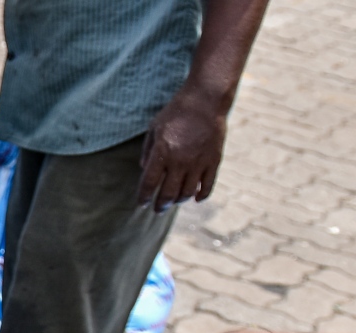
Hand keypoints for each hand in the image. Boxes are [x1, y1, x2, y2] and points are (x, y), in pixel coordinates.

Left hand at [137, 84, 228, 211]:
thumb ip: (148, 150)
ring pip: (187, 193)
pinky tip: (195, 198)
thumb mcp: (155, 127)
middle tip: (158, 209)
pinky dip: (201, 196)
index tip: (141, 204)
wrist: (206, 99)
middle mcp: (180, 161)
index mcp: (162, 152)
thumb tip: (144, 171)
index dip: (144, 197)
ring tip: (175, 201)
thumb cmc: (177, 112)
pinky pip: (207, 186)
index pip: (149, 183)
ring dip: (179, 200)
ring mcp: (198, 162)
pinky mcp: (214, 161)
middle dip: (161, 205)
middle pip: (168, 194)